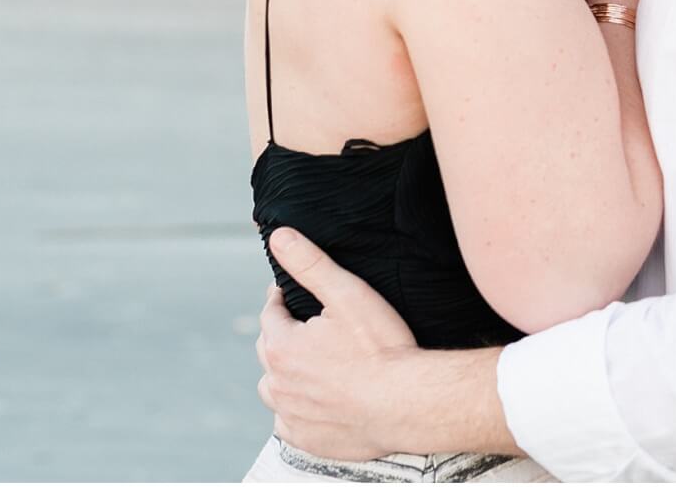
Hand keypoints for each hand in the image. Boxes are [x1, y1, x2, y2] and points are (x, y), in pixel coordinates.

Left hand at [257, 228, 417, 460]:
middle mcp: (277, 382)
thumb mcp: (348, 294)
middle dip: (282, 335)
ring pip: (273, 389)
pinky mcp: (306, 439)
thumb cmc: (382, 348)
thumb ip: (311, 264)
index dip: (281, 300)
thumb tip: (279, 236)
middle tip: (307, 326)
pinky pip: (288, 422)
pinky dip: (296, 409)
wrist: (407, 403)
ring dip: (284, 375)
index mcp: (281, 345)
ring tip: (307, 365)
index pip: (270, 313)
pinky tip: (315, 401)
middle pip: (268, 350)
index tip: (293, 295)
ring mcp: (290, 414)